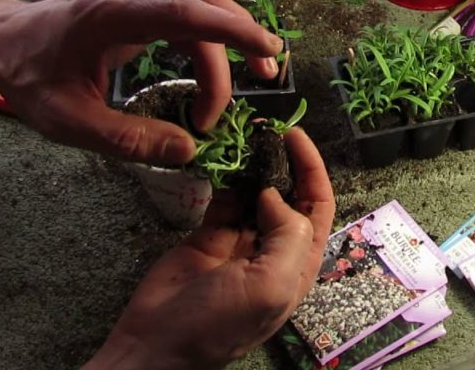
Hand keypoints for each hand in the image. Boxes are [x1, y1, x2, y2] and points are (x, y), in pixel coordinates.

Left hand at [0, 0, 282, 164]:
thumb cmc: (28, 75)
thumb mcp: (68, 120)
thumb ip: (128, 138)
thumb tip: (188, 149)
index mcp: (116, 14)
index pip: (189, 13)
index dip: (234, 32)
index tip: (268, 52)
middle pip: (207, 4)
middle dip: (243, 38)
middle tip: (266, 79)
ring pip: (203, 6)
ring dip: (233, 38)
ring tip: (257, 76)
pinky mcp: (141, 7)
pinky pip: (189, 15)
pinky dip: (213, 40)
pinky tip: (220, 70)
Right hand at [85, 127, 334, 369]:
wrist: (156, 344)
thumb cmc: (219, 322)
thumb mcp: (270, 284)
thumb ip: (287, 235)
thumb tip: (275, 194)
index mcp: (299, 263)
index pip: (318, 206)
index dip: (312, 169)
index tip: (293, 136)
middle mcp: (275, 249)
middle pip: (290, 195)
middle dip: (283, 162)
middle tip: (264, 130)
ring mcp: (241, 241)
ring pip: (256, 191)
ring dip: (253, 165)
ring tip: (243, 138)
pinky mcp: (209, 235)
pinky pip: (224, 198)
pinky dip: (224, 177)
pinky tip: (220, 157)